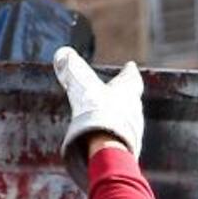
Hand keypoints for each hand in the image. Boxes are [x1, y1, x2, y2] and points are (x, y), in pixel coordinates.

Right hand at [52, 47, 142, 187]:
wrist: (108, 145)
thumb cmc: (97, 110)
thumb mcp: (81, 85)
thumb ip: (72, 69)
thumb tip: (63, 53)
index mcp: (128, 90)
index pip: (131, 77)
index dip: (128, 71)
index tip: (130, 66)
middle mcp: (135, 107)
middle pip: (132, 97)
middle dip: (124, 93)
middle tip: (116, 90)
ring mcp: (134, 128)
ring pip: (128, 117)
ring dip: (119, 115)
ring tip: (107, 115)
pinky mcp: (129, 146)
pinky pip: (122, 136)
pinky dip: (115, 132)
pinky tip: (106, 136)